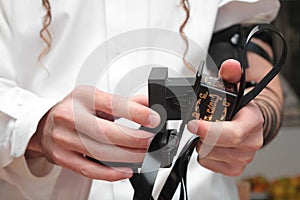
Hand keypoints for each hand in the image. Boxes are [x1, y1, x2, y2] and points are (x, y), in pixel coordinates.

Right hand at [27, 86, 159, 180]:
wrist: (45, 123)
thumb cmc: (74, 109)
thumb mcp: (97, 99)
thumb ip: (124, 103)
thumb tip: (149, 104)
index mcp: (82, 96)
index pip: (113, 104)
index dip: (137, 113)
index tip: (154, 120)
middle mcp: (70, 116)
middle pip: (108, 132)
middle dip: (135, 140)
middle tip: (150, 141)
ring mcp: (64, 138)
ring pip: (101, 153)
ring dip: (128, 157)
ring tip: (142, 156)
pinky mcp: (62, 157)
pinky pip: (90, 169)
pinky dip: (111, 172)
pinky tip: (126, 170)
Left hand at [187, 59, 263, 175]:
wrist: (247, 123)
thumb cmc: (239, 108)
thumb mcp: (233, 87)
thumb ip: (229, 74)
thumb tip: (230, 65)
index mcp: (252, 122)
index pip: (232, 133)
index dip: (210, 131)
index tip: (193, 124)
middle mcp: (251, 142)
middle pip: (215, 146)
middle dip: (202, 134)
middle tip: (200, 124)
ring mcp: (243, 158)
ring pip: (208, 155)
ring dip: (202, 143)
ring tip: (209, 132)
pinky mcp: (234, 168)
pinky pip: (207, 163)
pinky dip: (203, 154)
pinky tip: (211, 144)